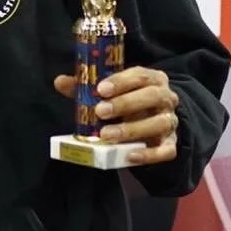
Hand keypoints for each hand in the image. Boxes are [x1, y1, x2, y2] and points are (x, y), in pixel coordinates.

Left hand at [52, 66, 180, 166]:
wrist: (153, 121)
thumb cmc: (127, 101)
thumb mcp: (109, 91)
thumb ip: (86, 87)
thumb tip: (60, 82)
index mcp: (152, 79)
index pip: (141, 75)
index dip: (121, 81)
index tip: (101, 89)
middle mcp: (166, 98)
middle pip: (153, 96)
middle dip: (125, 103)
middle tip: (100, 111)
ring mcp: (170, 121)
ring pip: (159, 123)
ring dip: (132, 129)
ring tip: (107, 135)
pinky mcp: (170, 143)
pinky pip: (166, 151)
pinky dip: (149, 154)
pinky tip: (129, 155)